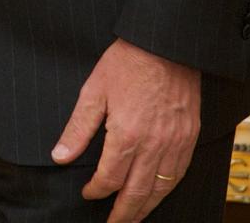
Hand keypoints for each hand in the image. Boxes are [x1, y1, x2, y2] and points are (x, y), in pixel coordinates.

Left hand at [52, 38, 199, 222]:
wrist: (166, 44)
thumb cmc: (128, 62)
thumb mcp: (94, 91)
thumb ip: (78, 128)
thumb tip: (60, 156)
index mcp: (126, 135)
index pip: (109, 179)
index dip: (96, 190)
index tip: (88, 193)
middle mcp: (153, 146)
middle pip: (137, 194)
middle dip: (122, 214)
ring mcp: (175, 143)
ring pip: (160, 189)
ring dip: (145, 209)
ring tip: (133, 219)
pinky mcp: (189, 136)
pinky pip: (179, 173)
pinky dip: (167, 189)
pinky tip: (158, 193)